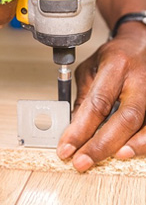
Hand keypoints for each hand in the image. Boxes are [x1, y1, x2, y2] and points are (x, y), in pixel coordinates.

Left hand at [57, 22, 145, 171]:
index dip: (80, 129)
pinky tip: (126, 151)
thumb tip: (72, 127)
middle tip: (81, 161)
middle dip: (101, 144)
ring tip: (104, 159)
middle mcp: (138, 79)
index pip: (97, 102)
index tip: (66, 147)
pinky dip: (141, 143)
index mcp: (115, 66)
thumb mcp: (90, 69)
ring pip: (144, 125)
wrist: (139, 44)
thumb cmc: (113, 56)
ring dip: (124, 147)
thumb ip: (83, 97)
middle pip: (125, 117)